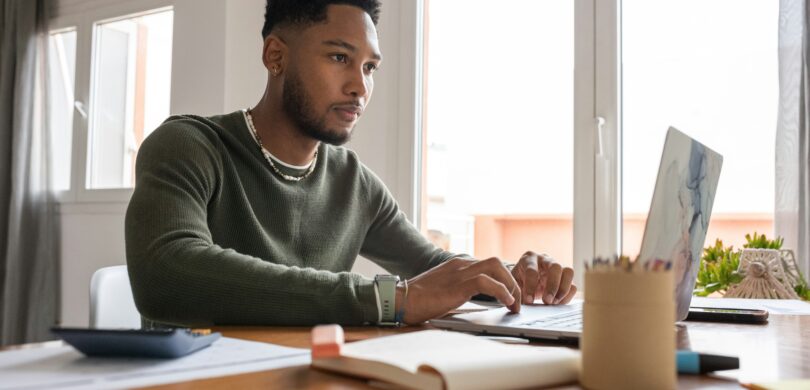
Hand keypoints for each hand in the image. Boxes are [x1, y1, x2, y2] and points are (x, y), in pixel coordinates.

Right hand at [398, 257, 520, 324]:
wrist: (401, 300)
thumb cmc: (419, 300)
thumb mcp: (444, 290)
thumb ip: (460, 290)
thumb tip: (479, 301)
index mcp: (457, 265)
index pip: (488, 265)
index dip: (503, 279)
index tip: (511, 295)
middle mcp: (460, 264)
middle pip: (496, 262)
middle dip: (511, 280)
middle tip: (516, 300)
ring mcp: (459, 272)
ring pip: (495, 267)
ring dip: (510, 285)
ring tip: (514, 304)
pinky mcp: (457, 285)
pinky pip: (486, 282)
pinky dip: (501, 291)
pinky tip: (506, 302)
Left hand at [510, 251, 576, 304]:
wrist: (526, 278)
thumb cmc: (519, 280)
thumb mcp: (514, 283)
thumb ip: (516, 291)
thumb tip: (518, 306)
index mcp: (529, 259)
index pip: (532, 270)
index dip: (531, 286)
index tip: (529, 300)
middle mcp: (546, 259)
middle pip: (555, 267)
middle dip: (552, 286)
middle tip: (547, 301)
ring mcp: (558, 266)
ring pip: (569, 272)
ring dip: (563, 290)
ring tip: (554, 303)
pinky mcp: (566, 277)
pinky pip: (573, 285)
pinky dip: (567, 296)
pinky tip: (558, 304)